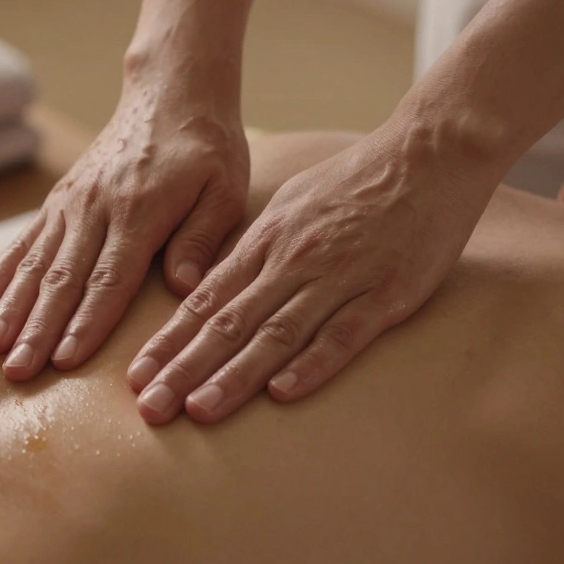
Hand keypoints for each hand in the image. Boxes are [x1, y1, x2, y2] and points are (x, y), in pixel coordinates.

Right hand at [0, 81, 249, 379]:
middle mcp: (96, 208)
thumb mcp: (223, 189)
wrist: (171, 92)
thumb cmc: (207, 147)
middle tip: (16, 371)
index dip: (87, 322)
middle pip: (63, 279)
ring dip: (12, 308)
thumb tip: (183, 288)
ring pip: (37, 263)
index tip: (65, 361)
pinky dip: (2, 271)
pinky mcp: (61, 198)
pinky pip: (26, 239)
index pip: (110, 279)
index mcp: (140, 212)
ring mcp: (73, 202)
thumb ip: (201, 239)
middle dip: (38, 329)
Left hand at [126, 119, 499, 423]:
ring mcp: (340, 277)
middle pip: (229, 322)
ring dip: (234, 375)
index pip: (205, 300)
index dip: (168, 340)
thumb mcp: (291, 205)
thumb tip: (215, 287)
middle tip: (149, 407)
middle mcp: (294, 260)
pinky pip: (344, 334)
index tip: (136, 376)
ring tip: (198, 410)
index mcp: (267, 241)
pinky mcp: (387, 293)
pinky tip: (283, 394)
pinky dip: (312, 365)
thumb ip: (255, 250)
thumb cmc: (357, 181)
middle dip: (184, 368)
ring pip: (277, 334)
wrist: (428, 153)